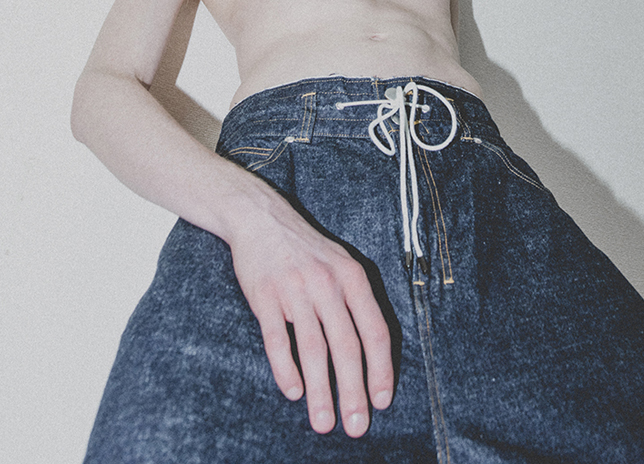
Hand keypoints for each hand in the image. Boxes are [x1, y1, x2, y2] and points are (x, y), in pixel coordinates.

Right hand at [229, 197, 393, 436]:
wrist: (261, 217)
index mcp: (352, 276)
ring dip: (320, 391)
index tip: (382, 402)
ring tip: (324, 423)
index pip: (375, 330)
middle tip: (356, 427)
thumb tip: (372, 355)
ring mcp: (295, 289)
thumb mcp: (340, 263)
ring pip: (313, 349)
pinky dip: (286, 369)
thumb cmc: (306, 249)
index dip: (381, 369)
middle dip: (353, 391)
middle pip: (346, 346)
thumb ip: (356, 302)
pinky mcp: (265, 295)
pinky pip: (277, 339)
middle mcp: (327, 283)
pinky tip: (293, 392)